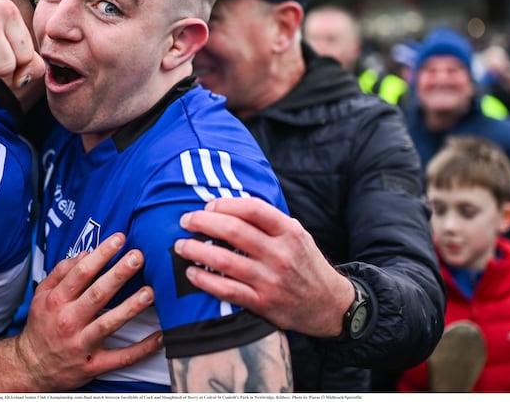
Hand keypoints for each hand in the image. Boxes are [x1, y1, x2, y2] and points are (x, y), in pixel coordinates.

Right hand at [15, 233, 161, 390]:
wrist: (32, 366)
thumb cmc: (42, 325)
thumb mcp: (42, 294)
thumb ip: (61, 272)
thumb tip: (85, 253)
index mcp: (57, 300)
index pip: (81, 273)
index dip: (101, 254)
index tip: (119, 239)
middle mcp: (69, 320)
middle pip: (97, 294)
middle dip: (119, 274)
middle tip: (137, 257)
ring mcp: (82, 344)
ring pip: (109, 324)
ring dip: (130, 308)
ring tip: (149, 292)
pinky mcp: (93, 365)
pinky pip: (121, 358)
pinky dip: (142, 349)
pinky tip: (159, 337)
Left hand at [174, 198, 352, 336]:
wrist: (329, 305)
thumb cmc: (305, 263)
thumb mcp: (296, 234)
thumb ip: (268, 221)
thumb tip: (228, 205)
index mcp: (289, 231)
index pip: (252, 208)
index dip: (224, 204)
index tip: (207, 206)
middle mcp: (280, 253)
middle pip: (232, 231)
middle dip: (201, 222)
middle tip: (185, 221)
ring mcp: (270, 279)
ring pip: (223, 260)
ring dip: (195, 250)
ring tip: (180, 246)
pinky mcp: (262, 303)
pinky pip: (225, 289)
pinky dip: (203, 280)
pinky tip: (191, 273)